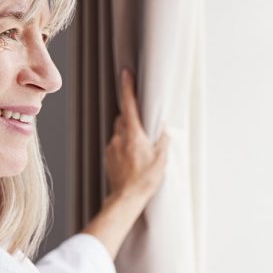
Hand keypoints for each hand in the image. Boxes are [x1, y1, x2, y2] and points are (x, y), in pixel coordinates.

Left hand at [81, 69, 168, 257]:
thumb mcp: (161, 160)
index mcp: (134, 134)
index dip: (128, 88)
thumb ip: (163, 141)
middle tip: (143, 129)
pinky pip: (116, 145)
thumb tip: (165, 130)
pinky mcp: (108, 157)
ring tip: (140, 150)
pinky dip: (124, 147)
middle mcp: (120, 138)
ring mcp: (112, 147)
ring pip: (119, 132)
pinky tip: (132, 160)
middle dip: (132, 118)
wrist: (126, 198)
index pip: (129, 105)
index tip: (126, 73)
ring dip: (129, 135)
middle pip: (123, 118)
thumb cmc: (145, 180)